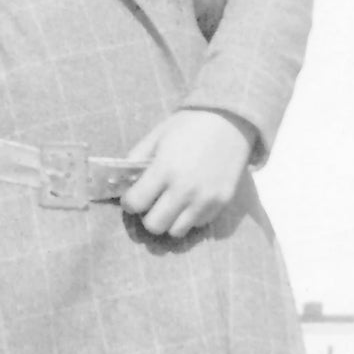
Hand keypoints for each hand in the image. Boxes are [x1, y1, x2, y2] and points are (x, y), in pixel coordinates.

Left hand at [121, 110, 255, 239]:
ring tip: (172, 204)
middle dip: (147, 216)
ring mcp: (205, 200)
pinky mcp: (222, 204)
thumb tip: (123, 182)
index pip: (135, 204)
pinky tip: (192, 200)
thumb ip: (137, 159)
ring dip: (169, 220)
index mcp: (164, 169)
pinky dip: (191, 216)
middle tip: (152, 203)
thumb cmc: (189, 125)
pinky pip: (198, 224)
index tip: (133, 195)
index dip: (129, 201)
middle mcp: (184, 189)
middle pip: (154, 226)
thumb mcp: (157, 136)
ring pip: (176, 231)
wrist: (231, 121)